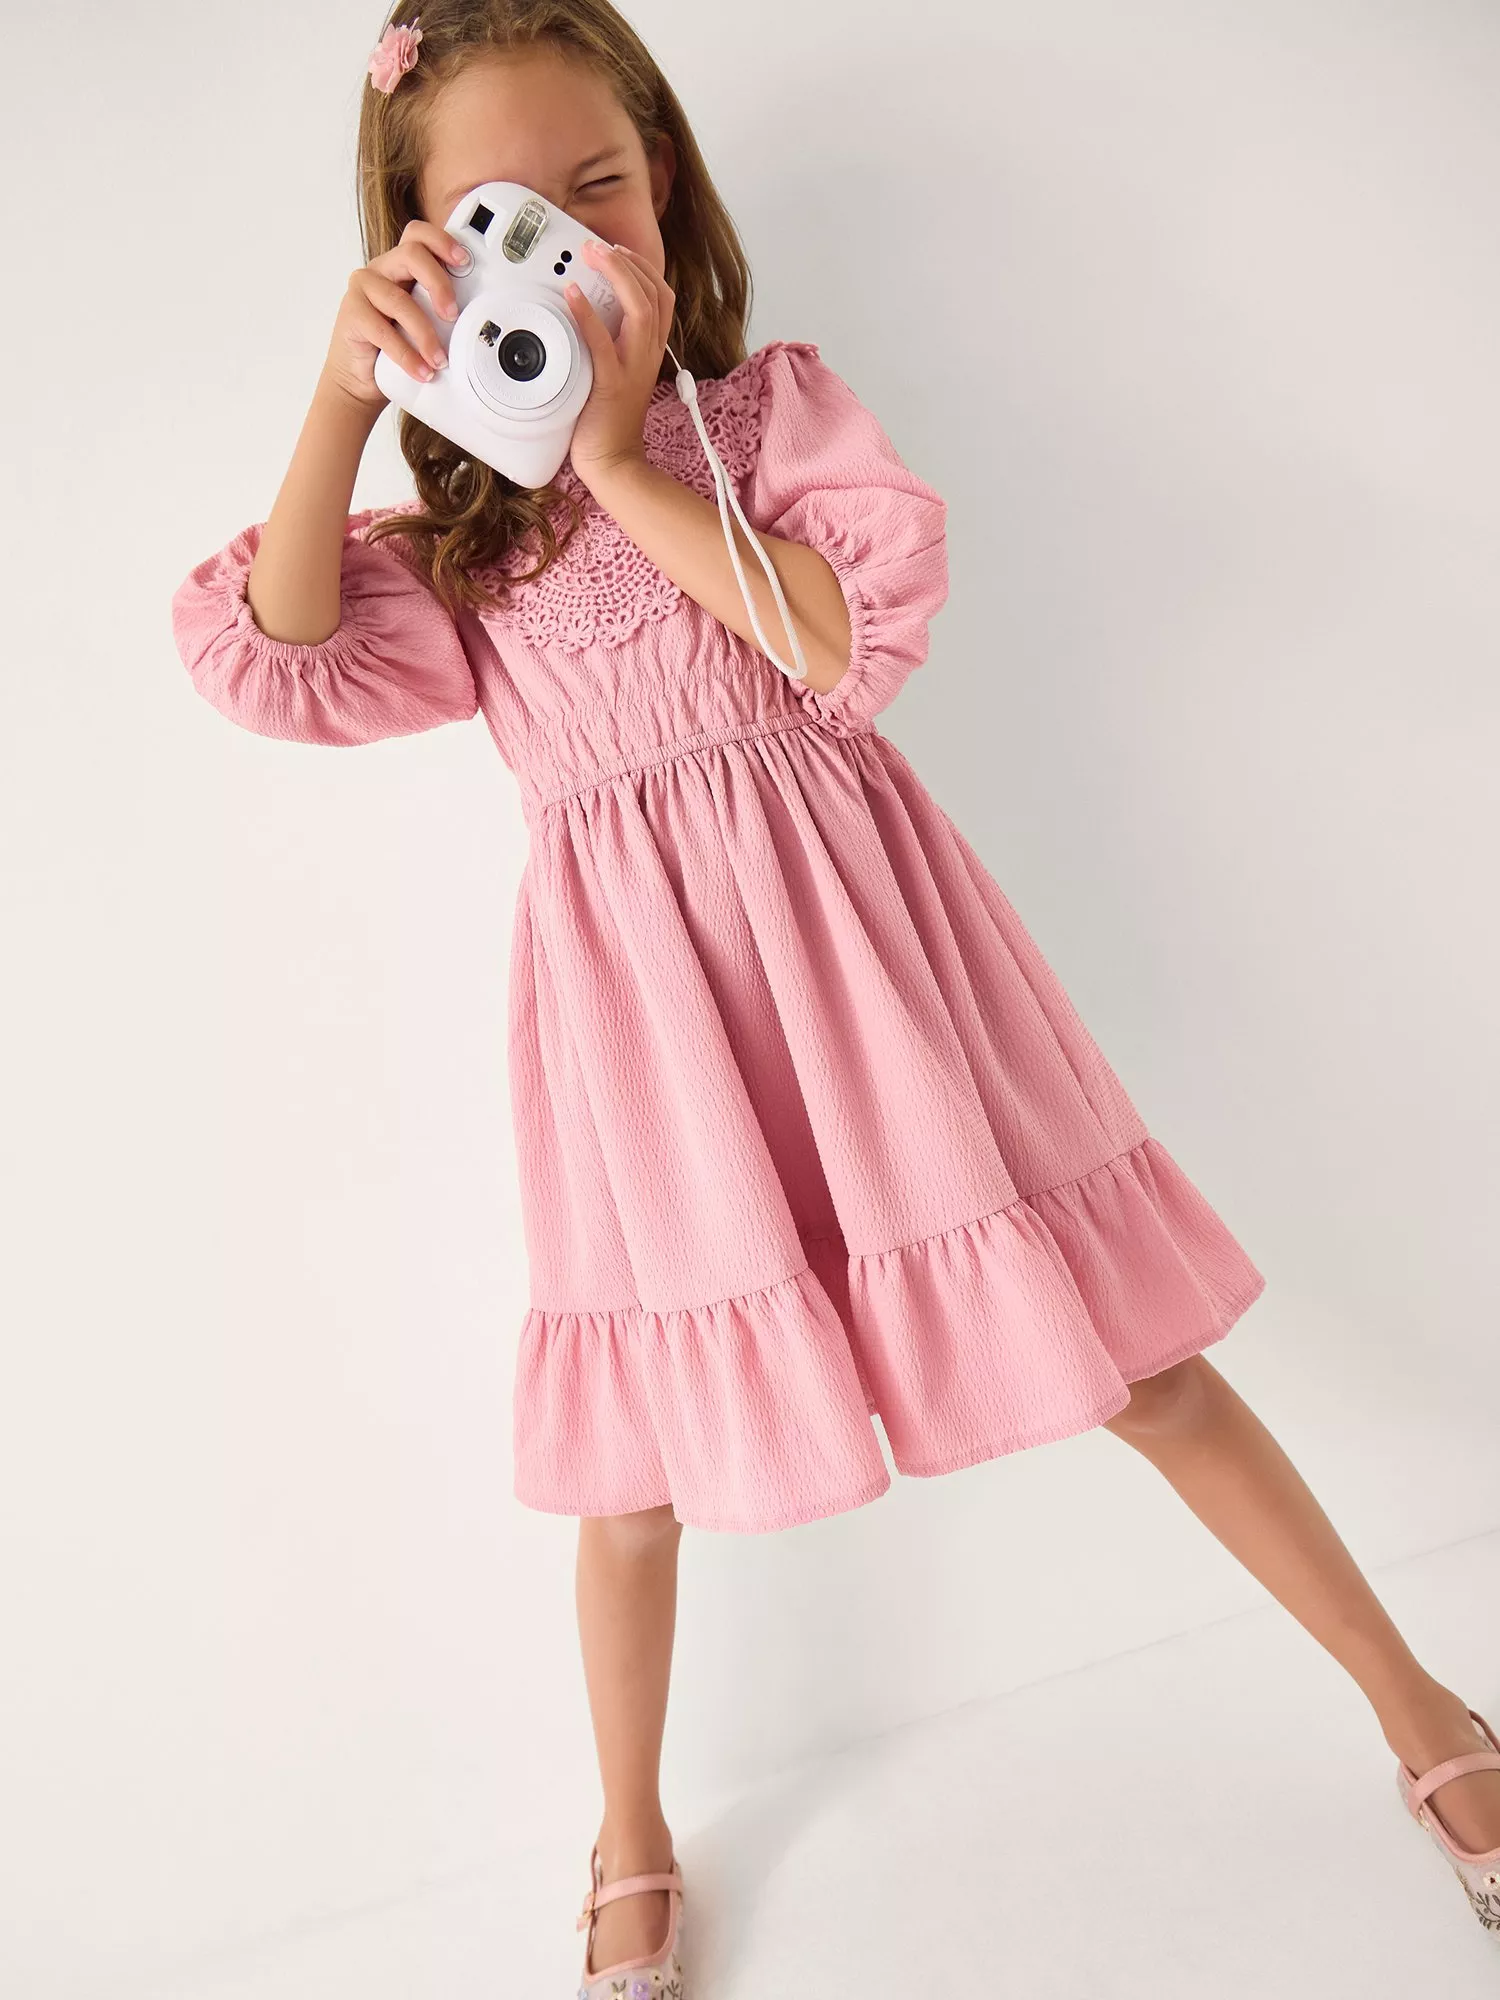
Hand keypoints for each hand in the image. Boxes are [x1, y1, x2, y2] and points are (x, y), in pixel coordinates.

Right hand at [318, 219, 473, 411]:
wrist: (363, 376)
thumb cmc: (396, 344)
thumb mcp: (425, 322)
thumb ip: (443, 311)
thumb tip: (480, 322)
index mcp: (401, 264)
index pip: (418, 235)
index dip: (441, 240)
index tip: (464, 261)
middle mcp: (382, 269)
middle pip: (411, 255)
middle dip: (438, 284)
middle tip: (453, 315)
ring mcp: (363, 289)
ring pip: (399, 300)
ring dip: (425, 334)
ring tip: (439, 360)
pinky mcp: (352, 314)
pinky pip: (382, 331)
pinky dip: (406, 355)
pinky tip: (421, 370)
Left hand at [563, 239, 676, 489]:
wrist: (614, 463)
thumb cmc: (609, 421)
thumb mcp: (618, 374)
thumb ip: (613, 345)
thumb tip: (589, 315)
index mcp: (650, 352)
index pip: (662, 297)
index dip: (644, 268)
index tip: (618, 251)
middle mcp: (648, 356)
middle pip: (655, 294)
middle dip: (628, 261)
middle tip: (597, 246)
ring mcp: (632, 369)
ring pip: (640, 309)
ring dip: (616, 275)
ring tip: (592, 256)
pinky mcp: (611, 385)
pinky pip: (602, 343)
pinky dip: (587, 315)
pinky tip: (572, 295)